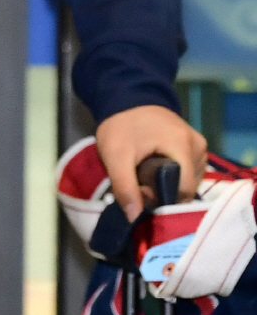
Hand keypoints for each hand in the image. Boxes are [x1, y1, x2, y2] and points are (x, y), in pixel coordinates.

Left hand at [96, 105, 206, 220]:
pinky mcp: (194, 145)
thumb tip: (134, 218)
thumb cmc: (121, 126)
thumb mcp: (115, 156)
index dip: (163, 198)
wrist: (125, 97)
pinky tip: (156, 166)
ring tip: (146, 171)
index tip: (142, 193)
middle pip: (188, 186)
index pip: (184, 190)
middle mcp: (198, 146)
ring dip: (169, 183)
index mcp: (184, 146)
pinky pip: (189, 170)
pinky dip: (173, 173)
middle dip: (165, 191)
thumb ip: (124, 187)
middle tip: (141, 182)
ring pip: (189, 180)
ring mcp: (199, 145)